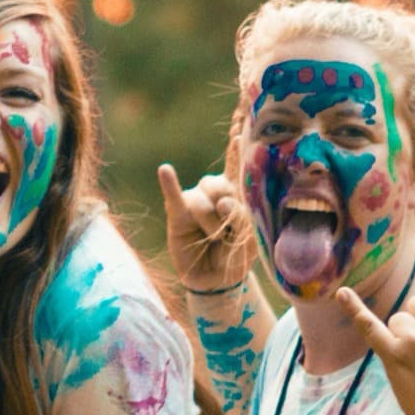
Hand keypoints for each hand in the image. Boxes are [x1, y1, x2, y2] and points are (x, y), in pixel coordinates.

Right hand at [157, 163, 256, 292]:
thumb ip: (242, 218)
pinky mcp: (177, 215)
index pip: (237, 170)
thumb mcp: (249, 240)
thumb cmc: (233, 257)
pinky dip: (169, 184)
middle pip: (221, 184)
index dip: (236, 152)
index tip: (238, 133)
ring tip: (214, 238)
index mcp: (235, 195)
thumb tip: (221, 202)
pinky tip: (165, 170)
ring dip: (211, 221)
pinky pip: (174, 197)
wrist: (215, 281)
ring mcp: (194, 203)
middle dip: (228, 207)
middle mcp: (213, 194)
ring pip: (203, 198)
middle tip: (230, 230)